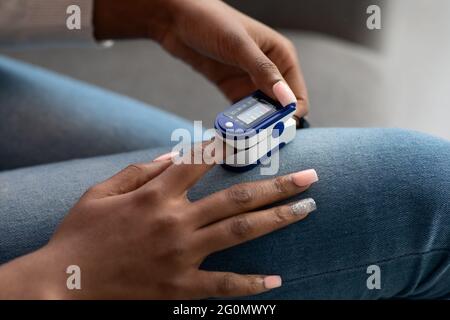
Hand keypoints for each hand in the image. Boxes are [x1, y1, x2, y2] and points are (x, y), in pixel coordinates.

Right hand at [0, 146, 317, 298]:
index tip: (251, 136)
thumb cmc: (80, 235)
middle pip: (238, 197)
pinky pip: (223, 285)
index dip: (226, 144)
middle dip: (278, 185)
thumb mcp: (100, 192)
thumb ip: (139, 170)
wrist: (63, 285)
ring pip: (240, 232)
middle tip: (310, 177)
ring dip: (278, 219)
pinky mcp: (180, 286)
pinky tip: (275, 280)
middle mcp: (176, 221)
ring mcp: (182, 255)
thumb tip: (170, 155)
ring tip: (306, 209)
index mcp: (156, 194)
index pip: (200, 160)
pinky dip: (250, 283)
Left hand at [94, 0, 308, 119]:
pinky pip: (242, 111)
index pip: (297, 96)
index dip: (290, 116)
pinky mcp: (233, 88)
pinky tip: (232, 130)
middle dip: (272, 125)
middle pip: (279, 107)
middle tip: (258, 141)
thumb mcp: (239, 46)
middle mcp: (270, 70)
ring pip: (261, 112)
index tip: (276, 132)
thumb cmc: (210, 21)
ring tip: (243, 138)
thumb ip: (263, 72)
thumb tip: (287, 100)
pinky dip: (240, 122)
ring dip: (255, 126)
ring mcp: (250, 81)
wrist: (175, 18)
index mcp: (281, 56)